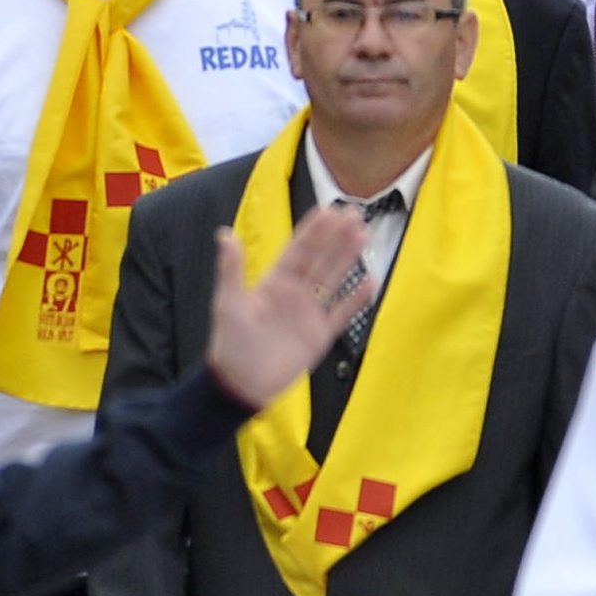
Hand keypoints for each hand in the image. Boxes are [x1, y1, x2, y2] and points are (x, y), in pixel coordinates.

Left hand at [201, 208, 373, 410]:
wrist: (242, 385)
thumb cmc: (231, 344)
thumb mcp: (228, 304)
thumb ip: (231, 269)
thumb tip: (225, 234)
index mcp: (274, 283)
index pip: (298, 251)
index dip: (313, 231)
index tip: (329, 210)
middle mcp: (295, 293)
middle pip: (321, 260)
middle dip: (338, 237)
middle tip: (356, 214)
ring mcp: (310, 313)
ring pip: (334, 280)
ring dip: (349, 258)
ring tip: (365, 237)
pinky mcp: (321, 335)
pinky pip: (343, 313)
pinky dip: (357, 299)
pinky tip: (371, 281)